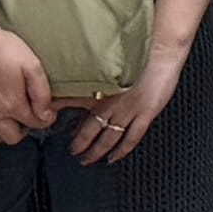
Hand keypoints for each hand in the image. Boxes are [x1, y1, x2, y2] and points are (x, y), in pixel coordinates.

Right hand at [0, 22, 59, 147]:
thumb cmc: (1, 47)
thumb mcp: (31, 64)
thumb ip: (41, 93)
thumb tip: (46, 115)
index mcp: (12, 104)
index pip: (35, 124)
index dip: (44, 119)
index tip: (45, 112)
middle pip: (12, 138)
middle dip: (22, 130)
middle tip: (24, 116)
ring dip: (0, 133)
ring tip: (5, 119)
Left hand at [67, 33, 190, 163]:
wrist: (159, 52)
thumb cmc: (138, 52)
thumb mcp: (107, 61)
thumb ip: (93, 70)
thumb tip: (76, 71)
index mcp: (100, 87)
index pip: (75, 106)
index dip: (62, 115)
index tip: (53, 123)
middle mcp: (111, 102)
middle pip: (89, 129)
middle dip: (79, 143)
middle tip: (72, 152)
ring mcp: (128, 111)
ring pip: (108, 138)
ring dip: (96, 151)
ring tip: (88, 159)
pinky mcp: (144, 115)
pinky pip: (131, 138)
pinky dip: (122, 151)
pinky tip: (114, 157)